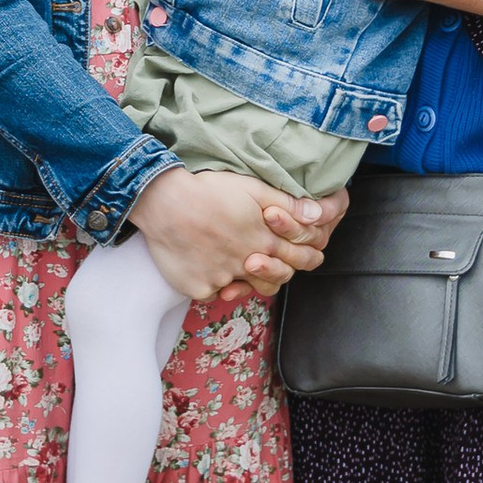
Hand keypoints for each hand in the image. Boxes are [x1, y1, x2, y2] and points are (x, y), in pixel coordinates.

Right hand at [131, 165, 333, 303]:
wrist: (164, 201)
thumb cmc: (209, 190)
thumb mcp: (253, 188)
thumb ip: (288, 204)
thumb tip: (318, 215)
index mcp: (263, 240)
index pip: (295, 259)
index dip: (304, 258)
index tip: (305, 257)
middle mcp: (246, 264)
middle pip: (274, 280)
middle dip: (276, 272)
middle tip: (266, 261)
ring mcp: (221, 279)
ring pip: (245, 289)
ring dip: (247, 281)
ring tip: (239, 265)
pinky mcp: (198, 288)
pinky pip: (213, 293)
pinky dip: (214, 283)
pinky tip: (207, 265)